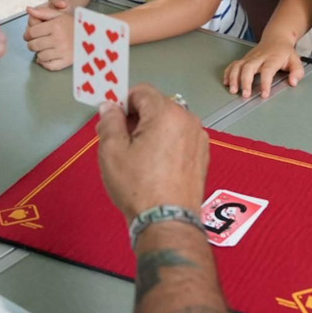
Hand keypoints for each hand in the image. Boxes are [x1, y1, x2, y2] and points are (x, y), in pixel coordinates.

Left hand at [23, 0, 73, 70]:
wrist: (91, 34)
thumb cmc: (72, 24)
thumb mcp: (58, 15)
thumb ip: (43, 12)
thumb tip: (29, 10)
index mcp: (56, 26)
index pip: (31, 32)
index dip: (27, 34)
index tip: (29, 35)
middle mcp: (59, 39)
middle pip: (33, 45)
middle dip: (32, 43)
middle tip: (37, 41)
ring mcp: (63, 51)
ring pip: (39, 56)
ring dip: (39, 53)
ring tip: (45, 48)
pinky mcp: (66, 61)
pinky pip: (48, 66)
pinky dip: (45, 62)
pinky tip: (49, 56)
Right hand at [97, 85, 209, 219]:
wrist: (166, 221)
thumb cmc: (142, 190)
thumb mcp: (112, 151)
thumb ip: (109, 121)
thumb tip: (110, 108)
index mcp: (167, 114)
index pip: (141, 91)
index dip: (122, 102)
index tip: (112, 115)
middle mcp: (187, 121)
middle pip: (156, 105)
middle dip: (136, 118)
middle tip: (119, 139)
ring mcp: (197, 138)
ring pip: (168, 122)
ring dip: (151, 131)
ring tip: (136, 157)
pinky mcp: (201, 155)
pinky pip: (179, 138)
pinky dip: (166, 144)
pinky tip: (153, 165)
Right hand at [223, 40, 302, 99]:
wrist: (276, 38)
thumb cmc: (285, 52)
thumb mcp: (296, 60)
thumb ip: (297, 72)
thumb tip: (293, 82)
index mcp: (272, 58)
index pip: (268, 70)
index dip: (265, 83)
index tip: (264, 94)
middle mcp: (259, 57)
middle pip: (249, 67)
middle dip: (245, 81)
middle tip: (245, 94)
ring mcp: (250, 57)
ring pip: (238, 65)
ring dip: (234, 78)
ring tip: (233, 90)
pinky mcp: (244, 58)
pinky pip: (233, 64)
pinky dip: (228, 73)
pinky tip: (227, 82)